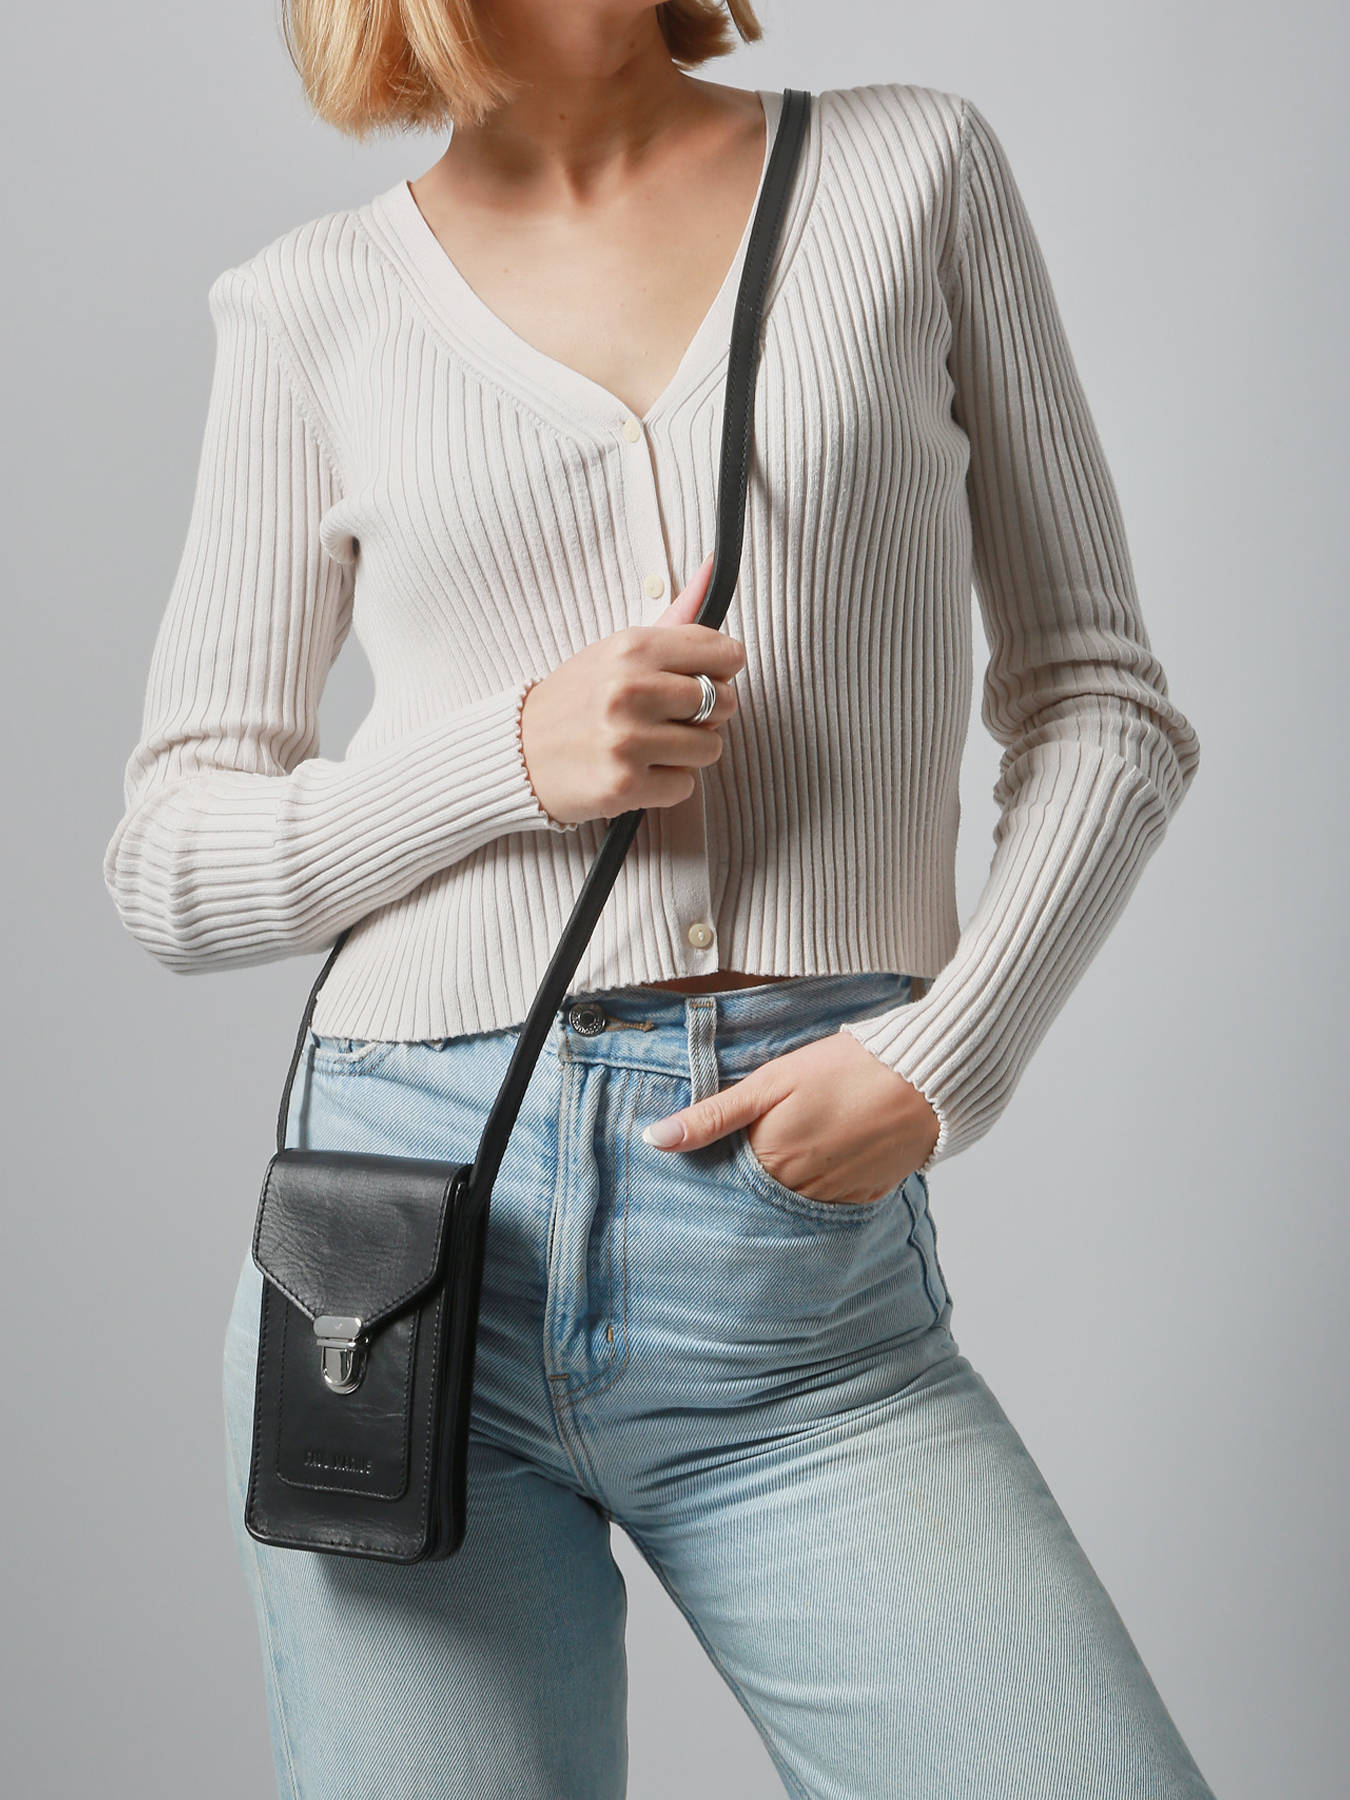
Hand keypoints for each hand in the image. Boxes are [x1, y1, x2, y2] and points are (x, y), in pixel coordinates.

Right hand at [519, 552, 746, 826]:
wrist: (515, 752)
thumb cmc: (575, 699)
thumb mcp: (616, 650)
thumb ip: (674, 616)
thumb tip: (713, 566)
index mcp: (632, 648)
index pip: (723, 652)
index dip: (723, 670)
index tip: (706, 678)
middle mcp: (631, 690)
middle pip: (725, 702)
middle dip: (708, 714)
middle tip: (672, 718)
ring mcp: (628, 740)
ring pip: (711, 747)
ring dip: (688, 752)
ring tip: (652, 746)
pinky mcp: (625, 785)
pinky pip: (685, 786)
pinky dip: (667, 784)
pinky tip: (638, 772)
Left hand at [641, 1030, 941, 1203]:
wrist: (924, 1077)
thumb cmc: (843, 1068)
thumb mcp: (770, 1082)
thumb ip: (713, 1115)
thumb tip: (656, 1140)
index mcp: (769, 1161)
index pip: (724, 1185)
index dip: (714, 1174)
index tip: (706, 1167)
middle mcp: (798, 1191)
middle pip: (758, 1201)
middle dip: (746, 1190)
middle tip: (749, 1165)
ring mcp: (835, 1199)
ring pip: (793, 1207)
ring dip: (783, 1193)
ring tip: (788, 1160)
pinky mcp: (866, 1198)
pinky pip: (830, 1207)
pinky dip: (820, 1193)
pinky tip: (822, 1165)